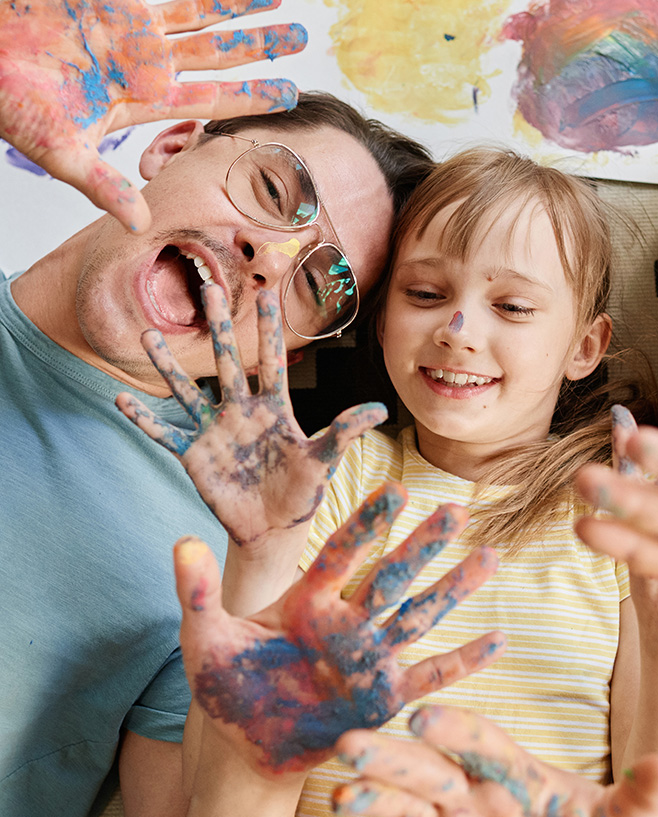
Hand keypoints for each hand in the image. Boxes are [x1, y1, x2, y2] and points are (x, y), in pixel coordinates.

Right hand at [0, 0, 305, 231]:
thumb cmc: (17, 110)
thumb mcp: (64, 154)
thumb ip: (105, 186)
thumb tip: (140, 225)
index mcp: (147, 98)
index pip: (214, 98)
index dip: (254, 94)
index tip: (291, 92)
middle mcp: (150, 61)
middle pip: (219, 52)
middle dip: (262, 44)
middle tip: (302, 35)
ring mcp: (132, 24)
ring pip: (198, 11)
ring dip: (237, 2)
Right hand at [118, 283, 380, 547]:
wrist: (273, 530)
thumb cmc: (302, 494)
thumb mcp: (324, 461)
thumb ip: (345, 432)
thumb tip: (379, 408)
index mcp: (274, 408)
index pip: (271, 359)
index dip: (269, 327)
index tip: (267, 290)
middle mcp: (241, 412)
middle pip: (226, 361)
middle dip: (217, 325)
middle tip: (208, 286)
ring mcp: (215, 431)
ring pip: (187, 390)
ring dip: (168, 364)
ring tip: (148, 334)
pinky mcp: (194, 456)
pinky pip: (163, 434)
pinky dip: (143, 419)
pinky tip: (119, 399)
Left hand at [173, 488, 504, 774]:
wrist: (245, 751)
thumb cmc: (227, 689)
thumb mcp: (204, 639)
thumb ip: (197, 592)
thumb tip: (180, 540)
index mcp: (309, 601)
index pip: (343, 553)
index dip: (368, 523)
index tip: (395, 488)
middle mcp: (347, 622)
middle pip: (392, 576)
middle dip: (423, 545)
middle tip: (456, 509)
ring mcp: (369, 659)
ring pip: (418, 616)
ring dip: (454, 590)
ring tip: (490, 557)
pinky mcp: (383, 698)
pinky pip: (429, 677)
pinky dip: (464, 661)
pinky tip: (499, 640)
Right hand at [330, 706, 657, 816]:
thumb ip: (640, 802)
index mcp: (518, 775)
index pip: (484, 742)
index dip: (457, 727)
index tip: (426, 717)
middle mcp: (476, 797)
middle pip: (430, 769)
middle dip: (392, 758)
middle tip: (350, 743)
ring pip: (404, 811)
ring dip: (371, 802)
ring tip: (338, 797)